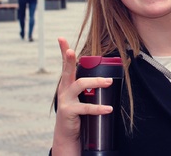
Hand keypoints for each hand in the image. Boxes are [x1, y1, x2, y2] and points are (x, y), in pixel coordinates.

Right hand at [52, 37, 113, 155]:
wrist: (68, 133)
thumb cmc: (77, 111)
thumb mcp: (81, 96)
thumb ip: (89, 86)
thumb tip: (109, 76)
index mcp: (67, 83)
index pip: (66, 64)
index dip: (64, 51)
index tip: (61, 38)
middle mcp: (64, 89)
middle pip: (67, 70)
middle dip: (69, 59)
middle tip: (72, 51)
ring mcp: (65, 100)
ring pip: (80, 85)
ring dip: (96, 82)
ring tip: (108, 82)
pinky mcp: (69, 111)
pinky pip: (86, 107)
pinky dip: (99, 108)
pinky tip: (108, 108)